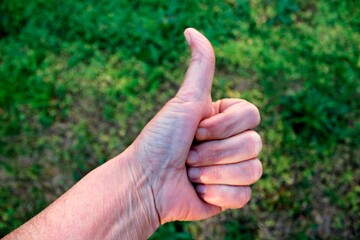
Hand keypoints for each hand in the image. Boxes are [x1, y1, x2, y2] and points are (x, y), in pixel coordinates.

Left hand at [129, 28, 261, 222]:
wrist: (146, 182)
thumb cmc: (162, 139)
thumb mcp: (185, 99)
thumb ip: (200, 66)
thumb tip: (191, 30)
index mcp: (225, 120)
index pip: (252, 116)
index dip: (222, 126)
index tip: (195, 129)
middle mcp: (232, 143)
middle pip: (255, 144)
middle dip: (214, 151)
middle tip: (188, 154)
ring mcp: (233, 170)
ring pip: (253, 170)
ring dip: (213, 172)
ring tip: (191, 173)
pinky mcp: (230, 196)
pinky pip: (245, 196)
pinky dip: (218, 194)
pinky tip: (198, 191)